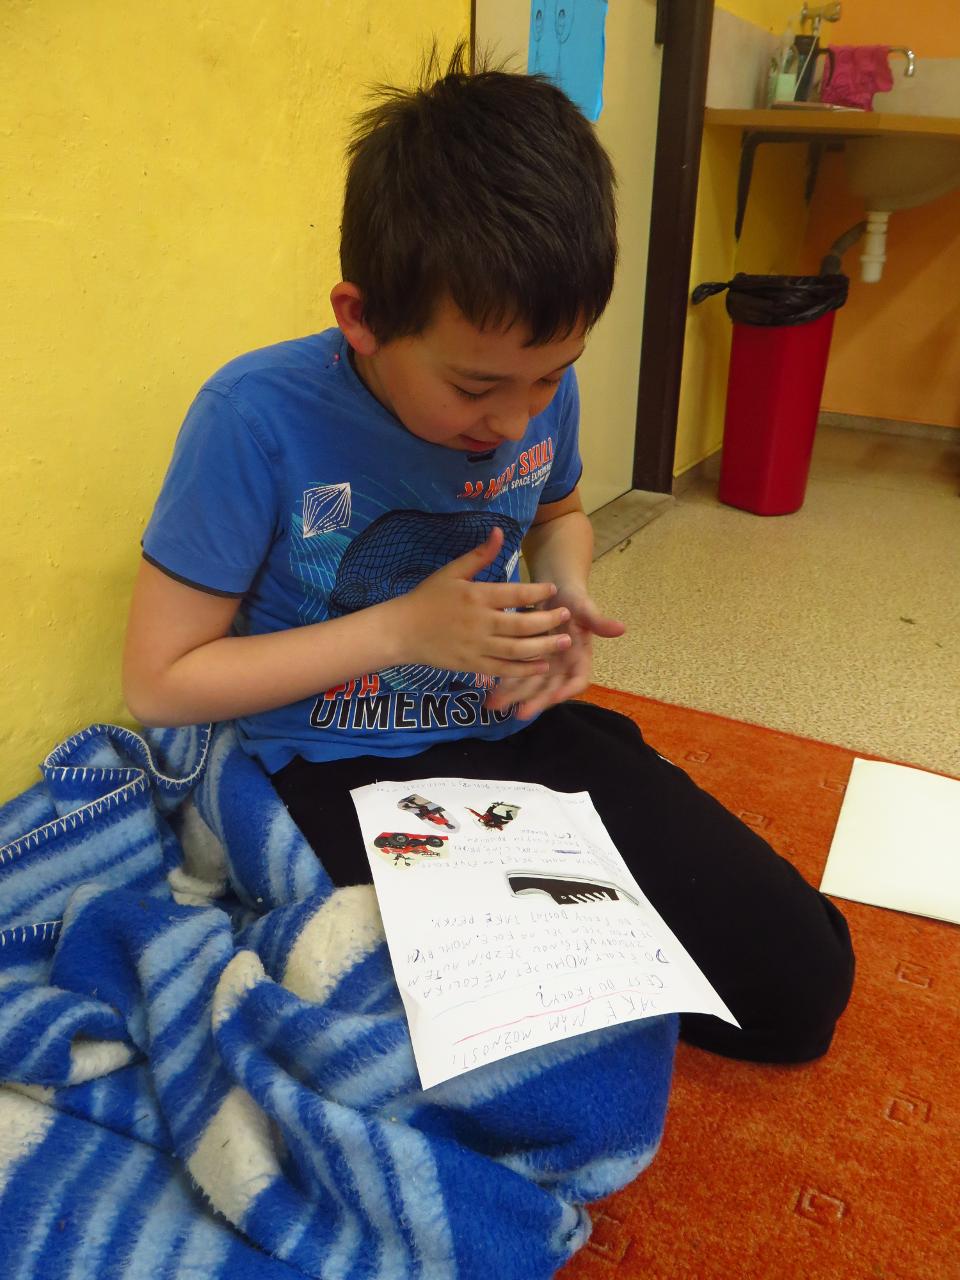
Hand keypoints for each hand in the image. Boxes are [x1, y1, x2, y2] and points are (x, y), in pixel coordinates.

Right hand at [389, 527, 573, 677]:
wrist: (401, 631)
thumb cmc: (427, 598)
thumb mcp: (451, 572)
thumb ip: (480, 555)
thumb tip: (500, 531)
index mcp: (476, 596)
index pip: (515, 594)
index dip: (537, 592)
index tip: (552, 589)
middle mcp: (480, 622)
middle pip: (522, 624)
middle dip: (548, 620)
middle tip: (566, 616)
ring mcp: (477, 646)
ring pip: (518, 649)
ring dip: (544, 646)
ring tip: (564, 642)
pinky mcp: (473, 665)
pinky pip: (504, 669)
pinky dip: (525, 669)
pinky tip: (542, 665)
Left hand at [484, 584, 624, 717]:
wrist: (553, 590)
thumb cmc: (572, 598)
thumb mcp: (584, 607)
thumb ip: (598, 621)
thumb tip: (621, 628)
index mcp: (580, 658)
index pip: (578, 681)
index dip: (567, 691)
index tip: (555, 698)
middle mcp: (562, 667)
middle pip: (550, 689)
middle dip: (535, 701)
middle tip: (520, 713)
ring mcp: (544, 666)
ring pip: (530, 686)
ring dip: (514, 697)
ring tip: (496, 706)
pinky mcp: (526, 661)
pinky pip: (515, 675)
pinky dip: (504, 683)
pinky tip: (489, 692)